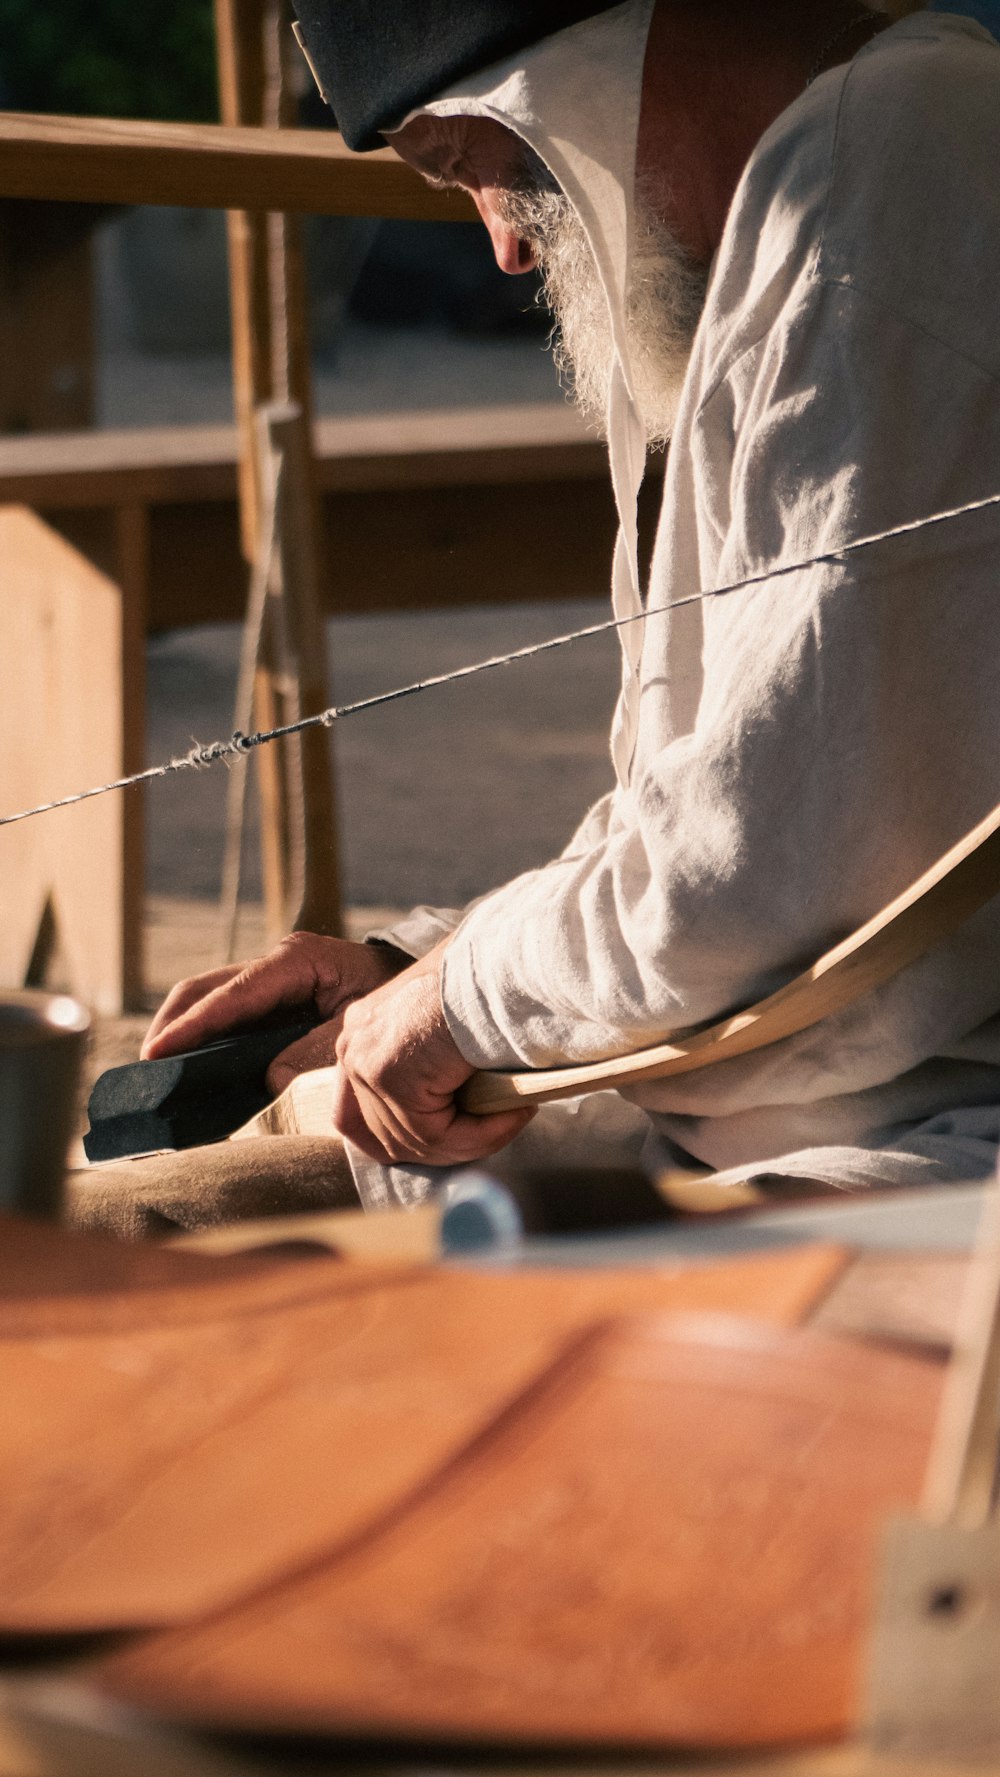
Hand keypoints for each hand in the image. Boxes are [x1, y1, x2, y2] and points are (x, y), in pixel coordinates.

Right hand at [141, 932, 408, 1068]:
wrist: (421, 992)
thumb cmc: (396, 1002)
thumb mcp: (360, 1024)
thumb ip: (318, 1048)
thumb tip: (269, 1078)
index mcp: (296, 961)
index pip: (231, 994)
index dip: (192, 1025)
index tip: (158, 1052)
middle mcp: (276, 964)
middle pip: (205, 989)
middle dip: (173, 1025)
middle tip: (147, 1067)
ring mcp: (271, 980)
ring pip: (210, 999)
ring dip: (183, 1031)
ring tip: (158, 1071)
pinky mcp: (273, 999)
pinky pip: (229, 1015)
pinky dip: (206, 1038)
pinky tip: (192, 1067)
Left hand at [332, 939, 534, 1165]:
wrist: (505, 965)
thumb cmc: (492, 983)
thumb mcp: (448, 1026)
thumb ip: (432, 1067)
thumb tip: (450, 1116)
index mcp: (362, 1032)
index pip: (353, 1116)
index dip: (401, 1143)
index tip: (449, 1145)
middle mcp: (353, 1046)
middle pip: (382, 1137)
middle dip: (444, 1148)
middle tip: (495, 1129)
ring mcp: (368, 1063)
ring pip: (417, 1141)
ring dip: (473, 1140)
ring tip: (514, 1116)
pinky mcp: (392, 1077)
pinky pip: (438, 1135)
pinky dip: (482, 1135)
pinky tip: (515, 1112)